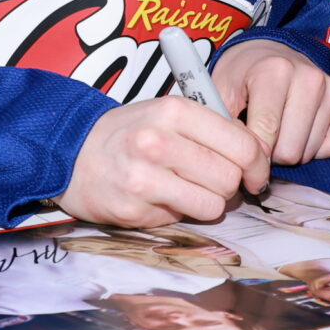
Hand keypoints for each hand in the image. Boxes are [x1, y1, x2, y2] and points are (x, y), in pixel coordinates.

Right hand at [58, 96, 269, 226]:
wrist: (72, 154)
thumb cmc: (129, 134)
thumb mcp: (166, 113)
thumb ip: (209, 128)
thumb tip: (256, 156)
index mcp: (173, 110)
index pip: (242, 143)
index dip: (257, 163)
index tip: (254, 172)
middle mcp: (158, 141)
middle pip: (230, 177)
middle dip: (230, 185)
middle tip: (214, 181)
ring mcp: (143, 177)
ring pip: (212, 204)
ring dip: (208, 202)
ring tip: (188, 190)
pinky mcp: (132, 208)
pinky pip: (182, 218)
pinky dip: (180, 212)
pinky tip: (162, 198)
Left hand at [214, 39, 329, 165]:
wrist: (269, 54)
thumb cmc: (242, 76)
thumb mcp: (221, 91)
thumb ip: (223, 122)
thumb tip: (237, 159)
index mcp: (273, 71)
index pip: (266, 131)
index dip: (252, 155)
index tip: (243, 159)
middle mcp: (308, 78)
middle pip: (290, 150)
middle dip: (271, 155)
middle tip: (260, 141)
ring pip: (311, 152)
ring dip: (292, 152)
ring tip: (278, 134)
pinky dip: (316, 150)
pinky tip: (300, 133)